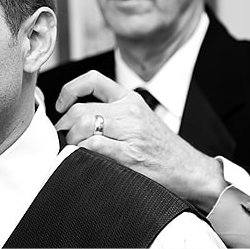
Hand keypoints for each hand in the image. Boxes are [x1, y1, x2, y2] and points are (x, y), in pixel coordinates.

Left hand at [54, 70, 227, 211]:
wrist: (187, 168)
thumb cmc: (161, 146)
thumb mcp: (139, 117)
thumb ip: (112, 111)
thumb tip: (75, 116)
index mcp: (130, 99)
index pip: (93, 80)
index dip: (70, 89)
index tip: (62, 105)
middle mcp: (129, 112)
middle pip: (81, 109)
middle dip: (64, 124)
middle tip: (63, 134)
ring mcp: (129, 134)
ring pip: (83, 127)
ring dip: (71, 140)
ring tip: (75, 148)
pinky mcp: (128, 155)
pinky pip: (92, 147)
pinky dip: (80, 153)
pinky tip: (84, 157)